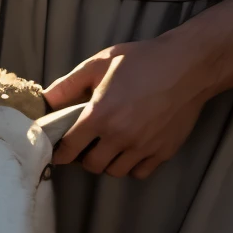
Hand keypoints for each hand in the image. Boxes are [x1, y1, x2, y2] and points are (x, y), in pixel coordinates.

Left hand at [43, 37, 207, 179]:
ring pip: (115, 171)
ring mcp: (143, 147)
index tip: (60, 149)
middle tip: (88, 143)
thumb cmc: (141, 60)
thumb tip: (45, 101)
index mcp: (100, 115)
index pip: (69, 148)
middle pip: (91, 165)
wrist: (187, 66)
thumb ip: (69, 84)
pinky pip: (139, 172)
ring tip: (110, 145)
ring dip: (108, 162)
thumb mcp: (100, 63)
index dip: (60, 151)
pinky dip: (132, 165)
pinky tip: (131, 149)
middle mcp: (120, 137)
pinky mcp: (163, 152)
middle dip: (85, 156)